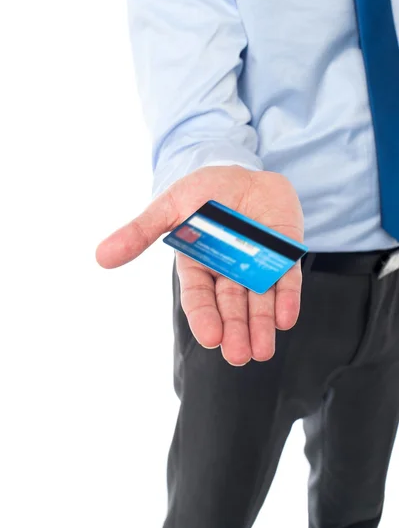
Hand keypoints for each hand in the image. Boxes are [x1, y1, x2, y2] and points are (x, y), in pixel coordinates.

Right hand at [96, 166, 304, 365]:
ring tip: (262, 351)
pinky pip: (286, 279)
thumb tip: (101, 256)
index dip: (205, 317)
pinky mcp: (283, 253)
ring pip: (260, 300)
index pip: (199, 297)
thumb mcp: (170, 207)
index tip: (211, 338)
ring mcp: (258, 263)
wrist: (244, 172)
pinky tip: (285, 319)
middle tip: (239, 356)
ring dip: (262, 325)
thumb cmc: (204, 190)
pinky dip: (287, 299)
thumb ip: (141, 232)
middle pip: (232, 306)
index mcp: (199, 264)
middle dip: (235, 331)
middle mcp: (228, 270)